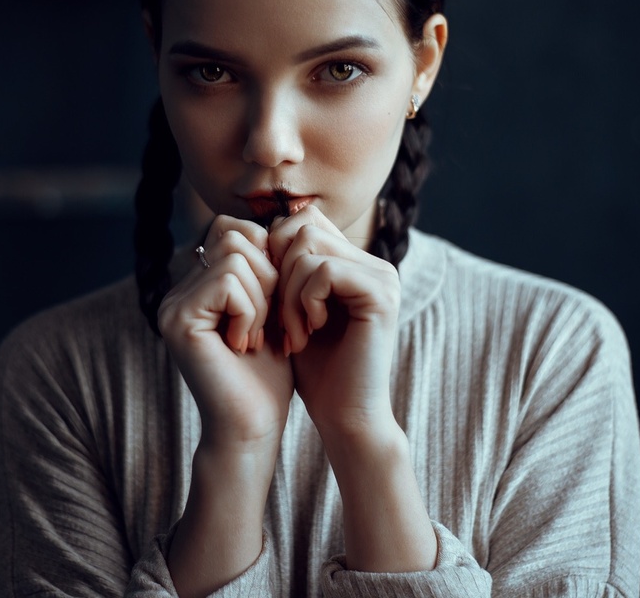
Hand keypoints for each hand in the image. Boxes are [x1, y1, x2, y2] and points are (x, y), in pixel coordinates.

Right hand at [157, 216, 293, 450]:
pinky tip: (245, 344)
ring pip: (234, 254)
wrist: (252, 427)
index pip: (235, 229)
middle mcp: (178, 291)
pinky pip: (227, 280)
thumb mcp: (273, 309)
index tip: (279, 304)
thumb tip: (283, 219)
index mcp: (197, 286)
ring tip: (257, 336)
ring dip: (262, 296)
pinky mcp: (178, 320)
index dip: (269, 257)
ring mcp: (172, 304)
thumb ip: (267, 267)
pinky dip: (250, 309)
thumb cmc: (268, 376)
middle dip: (268, 273)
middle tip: (271, 322)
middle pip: (234, 233)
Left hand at [267, 205, 401, 439]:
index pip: (303, 221)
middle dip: (278, 273)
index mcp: (357, 264)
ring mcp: (383, 276)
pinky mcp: (381, 294)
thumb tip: (256, 230)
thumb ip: (285, 270)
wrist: (345, 416)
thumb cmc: (315, 370)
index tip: (271, 303)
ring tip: (294, 332)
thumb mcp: (292, 310)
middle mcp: (375, 264)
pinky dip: (305, 301)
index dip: (274, 255)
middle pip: (303, 227)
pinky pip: (324, 270)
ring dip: (288, 291)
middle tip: (280, 322)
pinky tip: (310, 332)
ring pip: (309, 245)